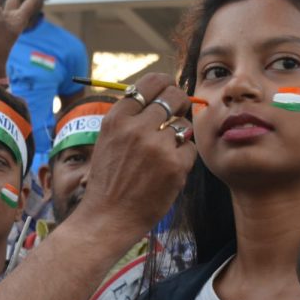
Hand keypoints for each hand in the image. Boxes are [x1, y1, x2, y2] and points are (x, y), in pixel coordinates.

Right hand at [73, 73, 196, 239]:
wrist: (108, 217)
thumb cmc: (109, 179)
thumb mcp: (108, 140)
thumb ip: (130, 117)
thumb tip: (160, 93)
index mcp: (117, 119)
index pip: (150, 82)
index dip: (165, 83)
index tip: (169, 89)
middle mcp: (136, 128)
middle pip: (173, 96)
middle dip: (179, 102)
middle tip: (177, 113)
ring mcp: (157, 147)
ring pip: (184, 124)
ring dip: (178, 135)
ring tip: (162, 153)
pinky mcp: (175, 165)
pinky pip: (190, 148)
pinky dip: (183, 158)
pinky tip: (166, 170)